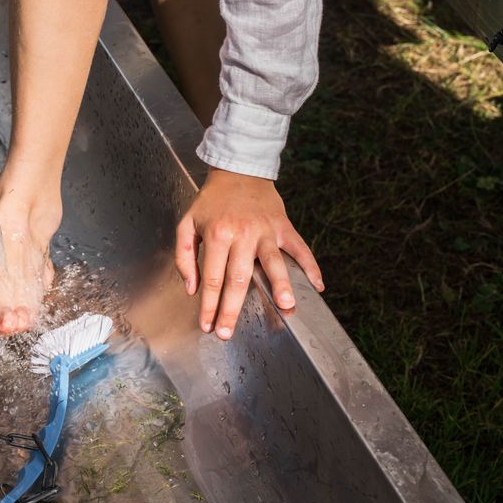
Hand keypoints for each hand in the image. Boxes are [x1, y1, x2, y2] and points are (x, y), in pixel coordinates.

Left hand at [175, 169, 323, 338]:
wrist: (239, 170)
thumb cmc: (212, 201)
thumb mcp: (187, 223)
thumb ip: (185, 256)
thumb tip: (193, 288)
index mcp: (217, 234)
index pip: (212, 278)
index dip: (209, 305)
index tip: (207, 326)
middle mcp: (242, 234)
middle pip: (239, 278)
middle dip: (233, 308)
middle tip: (228, 332)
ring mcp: (266, 231)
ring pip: (273, 262)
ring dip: (281, 284)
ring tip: (287, 305)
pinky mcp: (283, 226)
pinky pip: (299, 248)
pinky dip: (311, 266)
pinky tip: (317, 285)